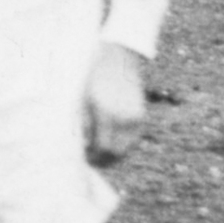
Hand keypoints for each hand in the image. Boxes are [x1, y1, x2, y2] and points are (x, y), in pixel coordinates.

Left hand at [84, 42, 147, 166]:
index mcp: (107, 114)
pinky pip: (133, 139)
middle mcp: (124, 118)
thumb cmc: (94, 81)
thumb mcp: (82, 102)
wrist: (118, 62)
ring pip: (126, 148)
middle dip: (104, 160)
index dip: (94, 158)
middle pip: (117, 152)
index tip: (84, 161)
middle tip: (91, 160)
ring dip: (114, 155)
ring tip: (99, 153)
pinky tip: (110, 143)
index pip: (103, 148)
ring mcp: (135, 118)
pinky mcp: (141, 116)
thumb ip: (83, 125)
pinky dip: (122, 145)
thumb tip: (83, 147)